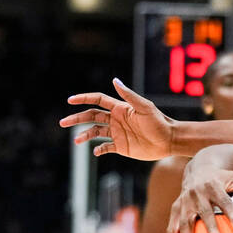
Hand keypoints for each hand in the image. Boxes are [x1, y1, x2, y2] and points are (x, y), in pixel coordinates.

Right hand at [60, 78, 175, 159]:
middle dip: (77, 118)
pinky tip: (96, 151)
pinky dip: (98, 149)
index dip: (84, 99)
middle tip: (62, 123)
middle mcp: (116, 119)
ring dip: (84, 135)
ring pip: (95, 132)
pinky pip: (105, 147)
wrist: (169, 140)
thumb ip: (128, 95)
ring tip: (76, 141)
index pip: (98, 100)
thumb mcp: (144, 107)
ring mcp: (117, 133)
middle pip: (91, 116)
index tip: (70, 100)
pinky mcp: (121, 146)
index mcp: (120, 108)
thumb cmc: (159, 122)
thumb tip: (115, 80)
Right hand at [166, 166, 232, 232]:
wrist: (199, 169)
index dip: (231, 213)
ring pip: (185, 222)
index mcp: (214, 186)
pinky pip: (171, 227)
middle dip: (210, 229)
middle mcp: (197, 194)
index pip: (225, 201)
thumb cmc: (223, 178)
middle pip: (204, 213)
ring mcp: (184, 202)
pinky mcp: (175, 209)